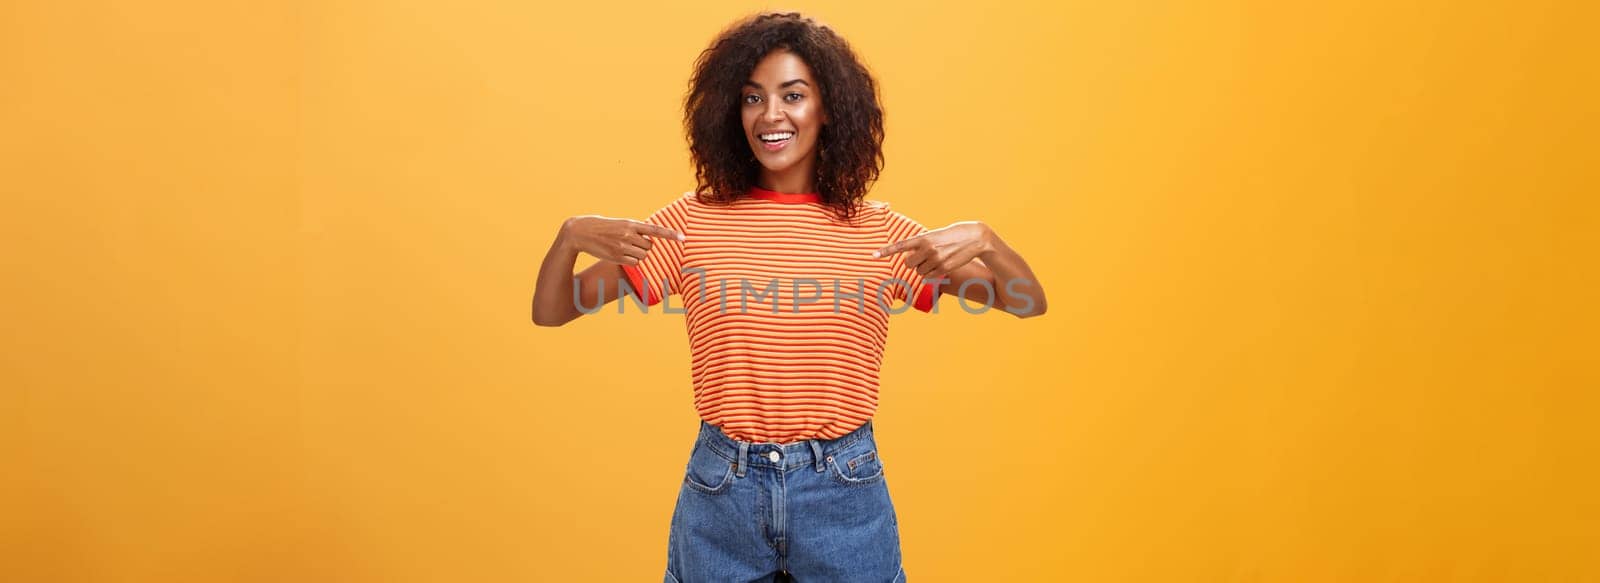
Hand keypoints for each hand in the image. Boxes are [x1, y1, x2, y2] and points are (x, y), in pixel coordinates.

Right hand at [559, 215, 683, 265]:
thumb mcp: (619, 224)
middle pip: (649, 246)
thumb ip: (634, 230)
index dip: (670, 234)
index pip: (655, 230)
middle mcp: (628, 235)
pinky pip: (634, 263)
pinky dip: (631, 261)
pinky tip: (619, 255)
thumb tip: (649, 240)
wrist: (580, 232)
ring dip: (638, 254)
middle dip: (644, 246)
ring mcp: (622, 247)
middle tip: (631, 243)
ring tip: (623, 248)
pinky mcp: (617, 257)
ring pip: (643, 256)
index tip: (683, 238)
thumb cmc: (601, 227)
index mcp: (630, 223)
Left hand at [873, 221, 992, 283]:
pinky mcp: (944, 269)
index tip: (873, 255)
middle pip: (908, 263)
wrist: (975, 238)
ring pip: (919, 272)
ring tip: (937, 258)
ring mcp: (936, 260)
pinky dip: (931, 274)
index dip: (886, 251)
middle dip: (912, 263)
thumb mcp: (936, 234)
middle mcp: (928, 248)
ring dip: (924, 268)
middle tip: (922, 257)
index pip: (900, 245)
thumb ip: (921, 243)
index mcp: (923, 237)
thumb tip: (909, 255)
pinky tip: (941, 265)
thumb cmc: (953, 234)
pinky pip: (929, 277)